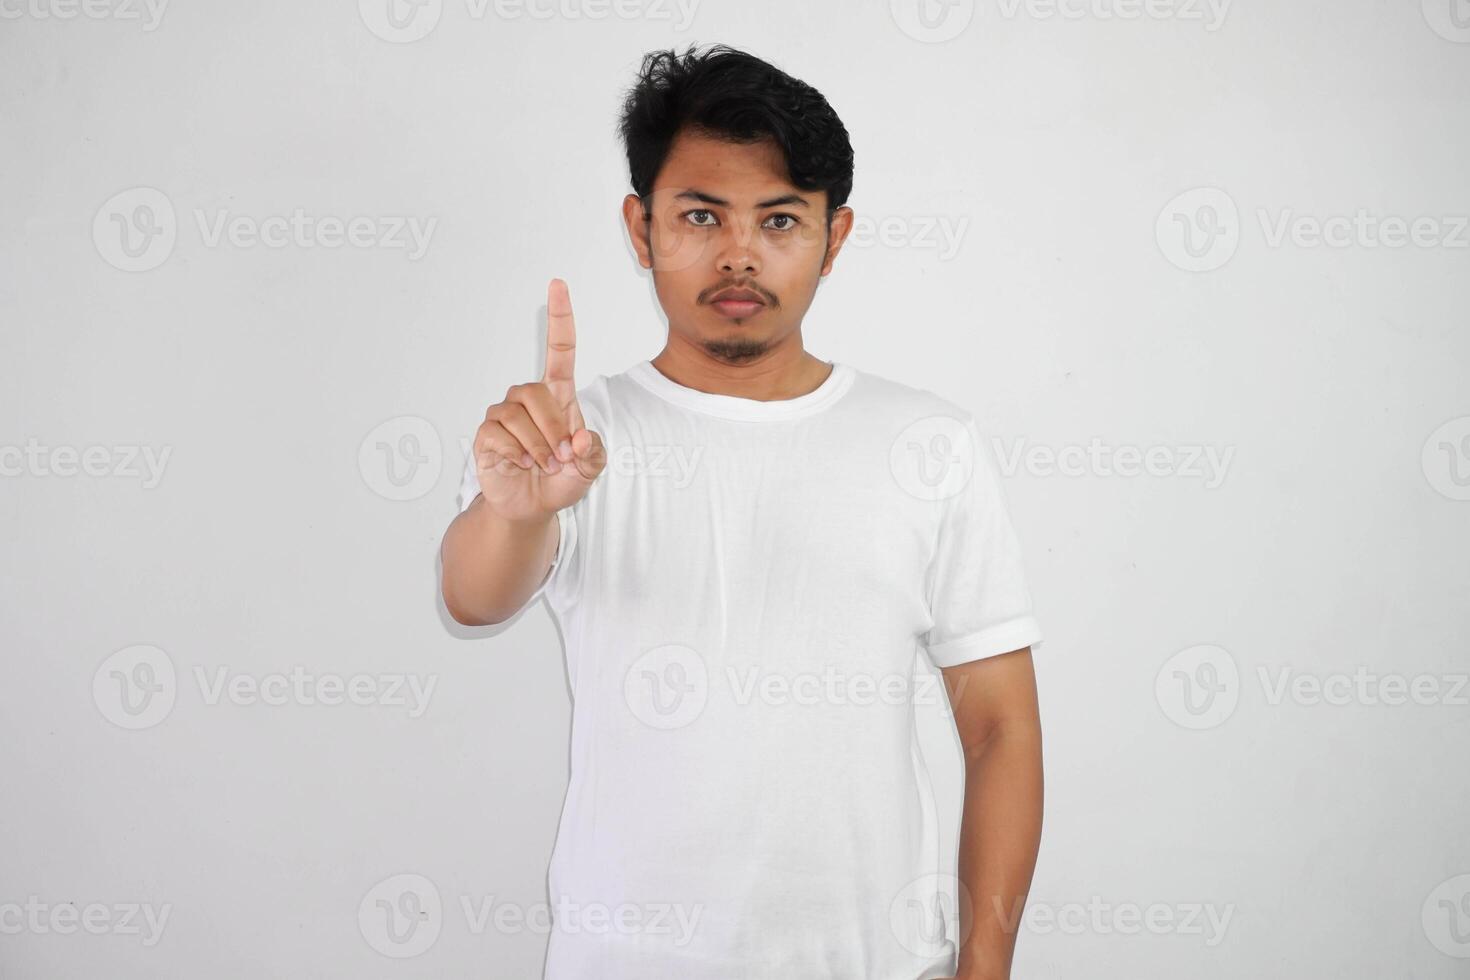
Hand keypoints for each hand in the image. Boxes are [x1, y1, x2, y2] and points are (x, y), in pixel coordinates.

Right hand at [472, 278, 605, 522]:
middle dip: (553, 427)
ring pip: (516, 414)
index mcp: (558, 396)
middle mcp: (528, 399)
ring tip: (544, 465)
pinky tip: (522, 465)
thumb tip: (578, 437)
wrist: (532, 507)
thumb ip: (594, 453)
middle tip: (563, 456)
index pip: (560, 350)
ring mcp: (503, 415)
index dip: (560, 318)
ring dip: (538, 444)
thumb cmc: (563, 479)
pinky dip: (517, 454)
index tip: (557, 284)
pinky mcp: (486, 435)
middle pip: (535, 391)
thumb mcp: (591, 469)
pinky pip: (498, 434)